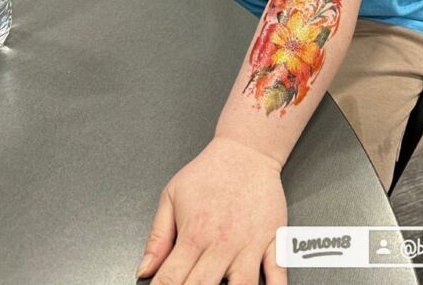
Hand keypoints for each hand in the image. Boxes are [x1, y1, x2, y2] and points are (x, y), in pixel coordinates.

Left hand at [136, 136, 287, 283]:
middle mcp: (222, 244)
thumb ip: (157, 237)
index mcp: (194, 235)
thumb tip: (144, 271)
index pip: (171, 280)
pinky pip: (278, 274)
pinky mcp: (274, 240)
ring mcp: (250, 244)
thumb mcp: (172, 196)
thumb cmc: (209, 172)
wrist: (246, 150)